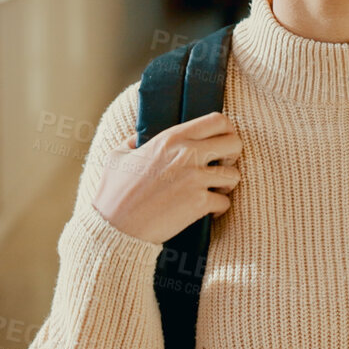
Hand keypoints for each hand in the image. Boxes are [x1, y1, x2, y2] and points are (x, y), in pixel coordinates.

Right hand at [92, 111, 242, 243]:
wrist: (116, 228)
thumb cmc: (114, 193)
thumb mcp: (118, 157)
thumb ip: (133, 141)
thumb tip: (139, 137)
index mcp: (171, 138)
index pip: (217, 120)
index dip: (226, 130)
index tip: (220, 143)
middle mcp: (187, 154)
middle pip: (234, 143)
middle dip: (233, 155)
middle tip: (220, 166)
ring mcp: (195, 179)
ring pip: (234, 175)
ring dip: (227, 184)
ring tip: (213, 190)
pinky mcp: (199, 203)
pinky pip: (225, 202)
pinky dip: (219, 208)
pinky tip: (206, 210)